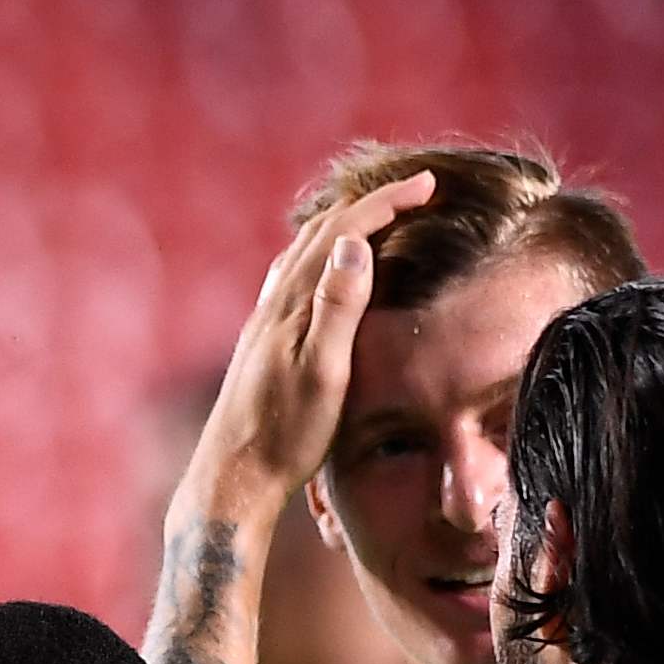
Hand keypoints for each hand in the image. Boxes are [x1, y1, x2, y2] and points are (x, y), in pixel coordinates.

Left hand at [175, 170, 433, 516]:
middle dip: (372, 202)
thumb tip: (353, 244)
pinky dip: (321, 254)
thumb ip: (338, 307)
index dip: (388, 201)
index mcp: (292, 303)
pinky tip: (324, 268)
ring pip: (306, 250)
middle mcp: (273, 303)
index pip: (345, 231)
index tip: (429, 184)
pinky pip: (294, 276)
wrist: (234, 479)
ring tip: (379, 215)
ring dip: (345, 224)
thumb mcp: (324, 373)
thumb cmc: (285, 435)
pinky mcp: (262, 342)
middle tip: (416, 190)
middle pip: (323, 230)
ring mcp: (264, 321)